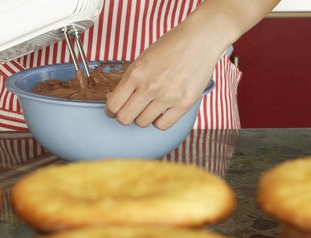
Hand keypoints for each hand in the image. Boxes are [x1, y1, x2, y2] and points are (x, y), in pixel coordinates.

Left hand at [104, 22, 224, 130]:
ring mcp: (167, 97)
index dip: (110, 110)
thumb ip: (130, 79)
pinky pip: (162, 126)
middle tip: (129, 110)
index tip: (114, 109)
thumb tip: (115, 98)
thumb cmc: (172, 46)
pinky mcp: (184, 104)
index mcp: (136, 73)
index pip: (113, 104)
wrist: (200, 39)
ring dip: (142, 117)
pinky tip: (161, 112)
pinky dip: (158, 121)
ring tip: (149, 107)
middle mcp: (150, 87)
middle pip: (124, 118)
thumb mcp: (143, 58)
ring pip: (143, 123)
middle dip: (124, 116)